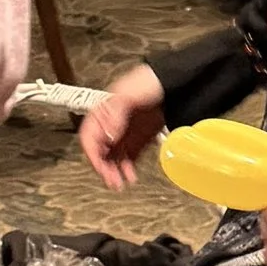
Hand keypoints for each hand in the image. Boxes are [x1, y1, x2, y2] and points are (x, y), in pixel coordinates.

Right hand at [78, 64, 164, 190]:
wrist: (176, 82)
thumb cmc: (150, 81)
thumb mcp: (129, 94)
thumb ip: (116, 113)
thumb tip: (107, 133)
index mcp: (103, 112)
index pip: (89, 136)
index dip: (92, 152)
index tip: (99, 164)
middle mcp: (112, 125)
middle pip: (100, 151)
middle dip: (103, 167)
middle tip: (110, 180)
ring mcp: (125, 134)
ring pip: (113, 158)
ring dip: (114, 172)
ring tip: (119, 183)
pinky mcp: (139, 141)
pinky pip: (128, 159)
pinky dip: (127, 170)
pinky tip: (131, 177)